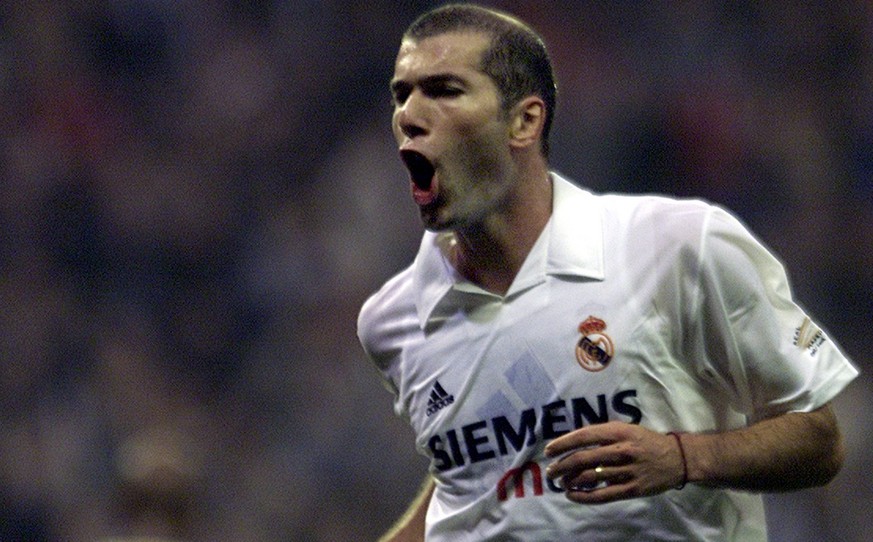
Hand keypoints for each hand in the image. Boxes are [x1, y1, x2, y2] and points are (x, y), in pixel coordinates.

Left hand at [544, 422, 684, 503]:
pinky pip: (602, 495)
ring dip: (570, 481)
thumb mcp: (625, 429)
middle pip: (582, 458)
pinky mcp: (632, 489)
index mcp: (618, 432)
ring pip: (590, 477)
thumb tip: (573, 442)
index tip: (549, 451)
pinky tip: (572, 495)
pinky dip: (583, 497)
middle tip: (550, 471)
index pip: (583, 437)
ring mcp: (627, 471)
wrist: (677, 458)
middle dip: (561, 465)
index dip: (563, 444)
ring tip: (560, 482)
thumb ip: (602, 434)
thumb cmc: (645, 441)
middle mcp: (621, 450)